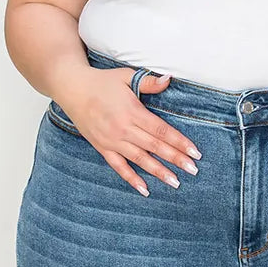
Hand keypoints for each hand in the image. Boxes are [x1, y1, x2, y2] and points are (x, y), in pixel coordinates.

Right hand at [57, 68, 201, 196]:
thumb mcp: (126, 76)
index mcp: (133, 112)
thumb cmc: (102, 82)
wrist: (72, 89)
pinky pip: (119, 167)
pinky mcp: (102, 148)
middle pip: (155, 147)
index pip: (162, 130)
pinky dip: (131, 179)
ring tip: (175, 182)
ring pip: (140, 159)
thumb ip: (149, 82)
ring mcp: (112, 141)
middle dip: (175, 159)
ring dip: (158, 172)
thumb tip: (169, 79)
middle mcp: (123, 129)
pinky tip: (145, 190)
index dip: (179, 142)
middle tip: (193, 170)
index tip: (195, 152)